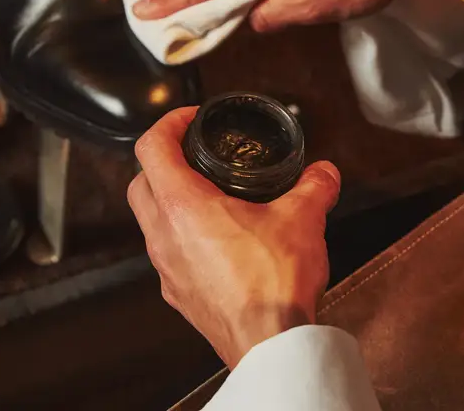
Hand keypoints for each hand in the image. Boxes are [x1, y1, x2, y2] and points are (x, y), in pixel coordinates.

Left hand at [128, 107, 340, 367]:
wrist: (269, 343)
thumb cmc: (273, 283)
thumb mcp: (303, 219)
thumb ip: (315, 186)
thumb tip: (324, 172)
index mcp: (184, 206)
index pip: (151, 146)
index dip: (168, 122)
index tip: (190, 120)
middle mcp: (163, 235)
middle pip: (139, 182)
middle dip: (161, 160)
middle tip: (193, 154)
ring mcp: (165, 268)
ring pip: (149, 221)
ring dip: (169, 201)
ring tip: (209, 197)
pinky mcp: (177, 293)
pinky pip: (167, 254)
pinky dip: (181, 238)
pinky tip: (217, 243)